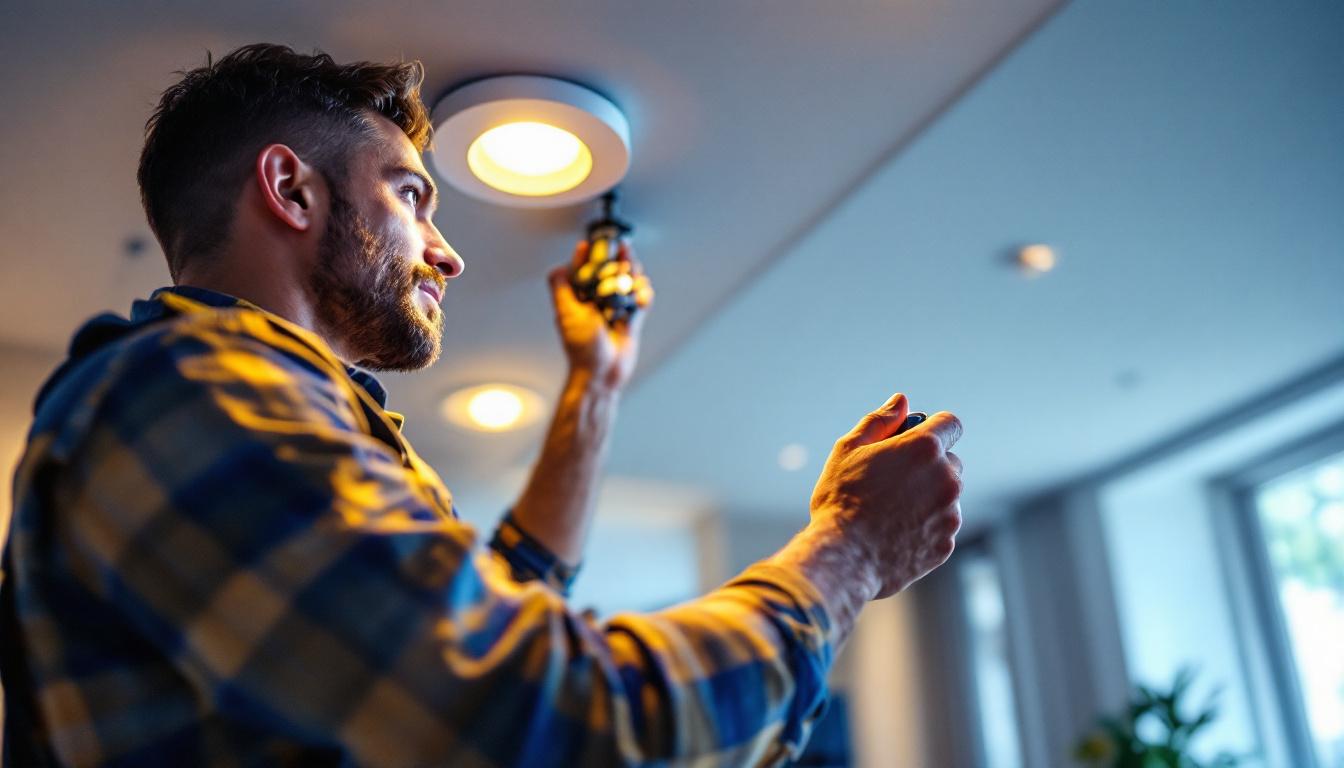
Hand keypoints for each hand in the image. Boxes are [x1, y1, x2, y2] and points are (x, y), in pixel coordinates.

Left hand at [547, 239, 652, 392]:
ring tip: (634, 274)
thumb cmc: (582, 348)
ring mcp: (614, 312)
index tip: (590, 243)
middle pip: (609, 274)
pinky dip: (643, 296)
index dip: (587, 256)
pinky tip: (642, 294)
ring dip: (633, 277)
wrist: (602, 374)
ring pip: (627, 285)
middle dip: (617, 261)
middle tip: (623, 250)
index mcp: (579, 300)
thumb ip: (561, 289)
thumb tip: (557, 267)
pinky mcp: (630, 321)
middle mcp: (596, 304)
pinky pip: (640, 302)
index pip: (582, 271)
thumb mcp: (567, 314)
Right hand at [808, 393, 963, 599]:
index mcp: (924, 448)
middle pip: (950, 462)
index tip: (916, 439)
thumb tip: (901, 401)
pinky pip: (941, 527)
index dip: (934, 428)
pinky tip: (894, 533)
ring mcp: (949, 514)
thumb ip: (879, 421)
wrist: (843, 557)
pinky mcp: (945, 544)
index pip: (951, 424)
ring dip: (928, 498)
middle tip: (893, 481)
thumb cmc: (841, 499)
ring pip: (947, 497)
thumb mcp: (849, 449)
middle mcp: (946, 478)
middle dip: (928, 466)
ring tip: (890, 512)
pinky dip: (925, 527)